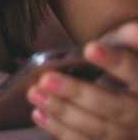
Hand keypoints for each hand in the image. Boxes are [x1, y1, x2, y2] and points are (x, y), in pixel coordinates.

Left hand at [29, 20, 137, 138]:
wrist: (134, 102)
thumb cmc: (130, 71)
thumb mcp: (134, 52)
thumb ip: (131, 41)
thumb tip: (128, 33)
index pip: (135, 71)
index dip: (115, 61)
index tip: (90, 48)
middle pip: (114, 107)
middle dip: (78, 93)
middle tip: (46, 79)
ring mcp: (127, 134)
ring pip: (98, 128)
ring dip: (62, 111)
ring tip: (35, 93)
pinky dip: (60, 130)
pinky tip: (38, 113)